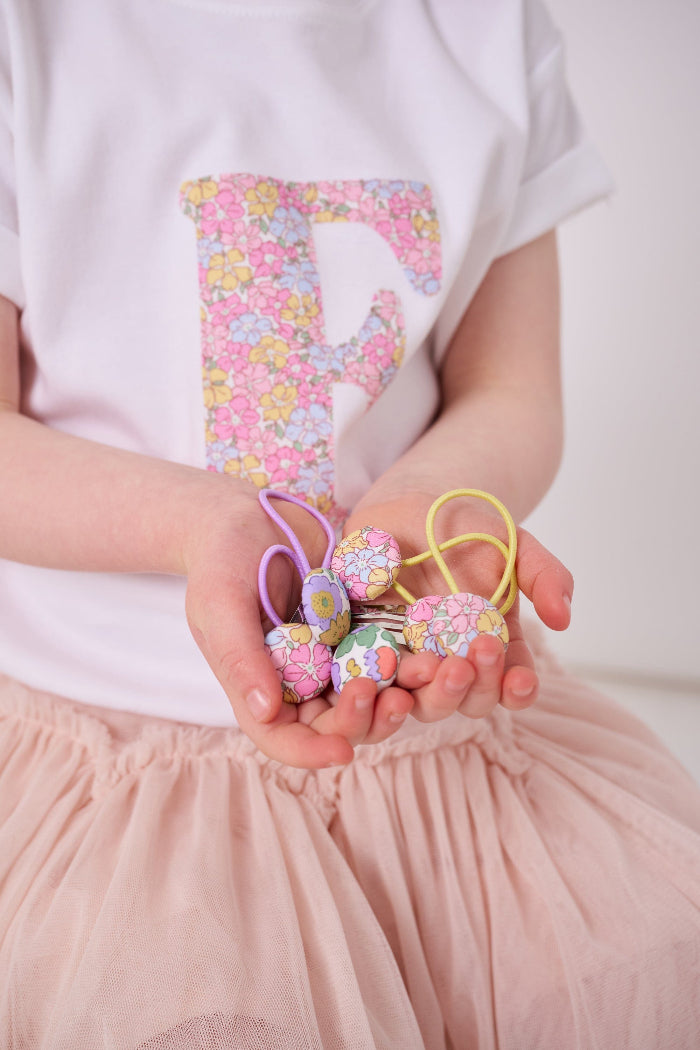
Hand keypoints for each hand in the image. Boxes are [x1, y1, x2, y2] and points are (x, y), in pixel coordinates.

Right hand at [182, 480, 412, 767]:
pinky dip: (413, 656)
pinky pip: (391, 652)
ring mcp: (334, 656)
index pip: (282, 738)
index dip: (311, 753)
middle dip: (369, 719)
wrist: (253, 513)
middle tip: (396, 699)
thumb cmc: (221, 557)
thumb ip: (240, 656)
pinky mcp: (362, 629)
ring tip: (427, 670)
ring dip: (403, 692)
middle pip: (338, 723)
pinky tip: (436, 648)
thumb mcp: (220, 602)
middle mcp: (300, 681)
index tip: (343, 751)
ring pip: (374, 694)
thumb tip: (265, 711)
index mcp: (259, 687)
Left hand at [342, 489, 572, 722]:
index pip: (512, 682)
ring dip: (432, 692)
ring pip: (422, 700)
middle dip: (476, 687)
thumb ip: (543, 575)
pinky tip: (383, 673)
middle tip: (473, 655)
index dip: (518, 688)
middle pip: (470, 700)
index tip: (520, 679)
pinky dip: (380, 685)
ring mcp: (411, 659)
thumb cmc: (466, 529)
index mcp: (493, 643)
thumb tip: (563, 618)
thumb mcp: (513, 544)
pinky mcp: (369, 650)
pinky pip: (373, 680)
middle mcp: (454, 660)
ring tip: (430, 666)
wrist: (408, 505)